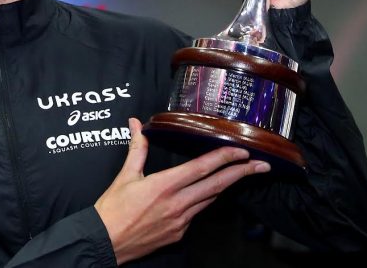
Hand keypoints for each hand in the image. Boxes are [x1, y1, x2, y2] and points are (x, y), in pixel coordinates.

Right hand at [95, 119, 268, 263]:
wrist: (104, 242)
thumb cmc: (112, 209)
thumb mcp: (124, 176)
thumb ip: (136, 148)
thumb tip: (135, 124)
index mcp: (165, 185)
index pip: (202, 168)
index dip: (225, 158)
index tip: (242, 151)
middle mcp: (178, 204)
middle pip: (217, 185)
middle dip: (242, 173)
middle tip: (262, 165)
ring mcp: (181, 221)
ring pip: (210, 199)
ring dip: (226, 186)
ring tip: (240, 175)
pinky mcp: (179, 234)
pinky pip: (197, 214)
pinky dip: (205, 201)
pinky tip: (207, 194)